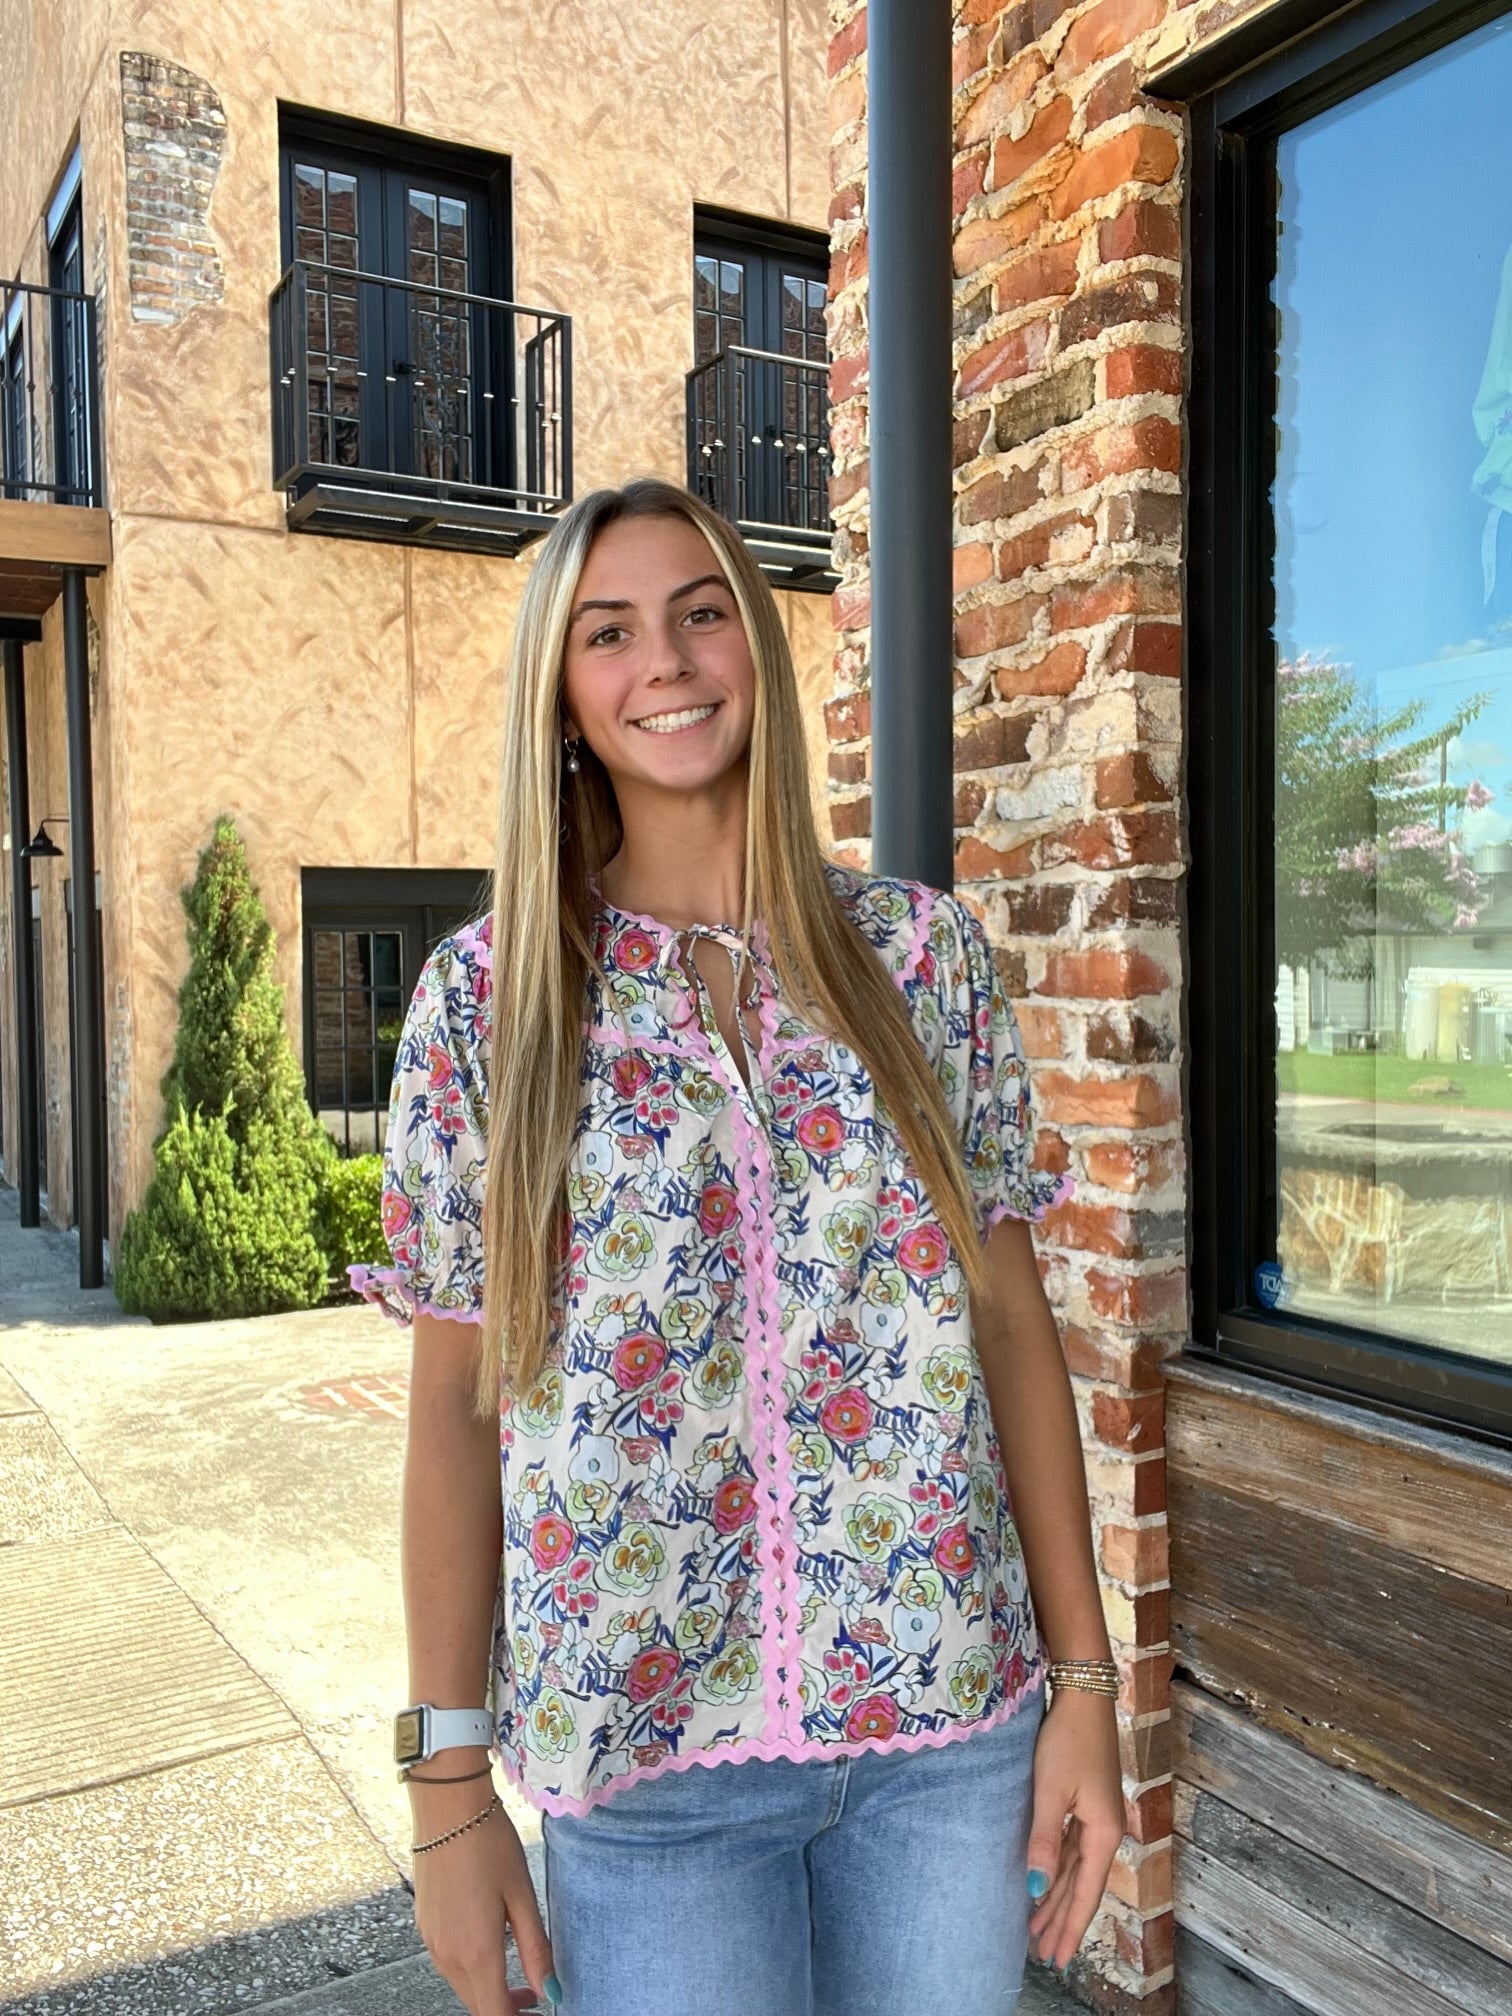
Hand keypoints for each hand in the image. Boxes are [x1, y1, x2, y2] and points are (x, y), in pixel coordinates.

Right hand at [410, 1774, 557, 2013]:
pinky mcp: (425, 1927)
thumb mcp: (522, 1895)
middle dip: (507, 2010)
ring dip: (490, 1991)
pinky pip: (450, 1964)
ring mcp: (432, 1943)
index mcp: (477, 1953)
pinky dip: (473, 1970)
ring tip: (520, 1977)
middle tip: (537, 1997)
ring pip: (463, 1987)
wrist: (447, 1807)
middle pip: (478, 2005)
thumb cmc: (491, 1845)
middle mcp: (448, 1956)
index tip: (541, 2013)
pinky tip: (491, 1946)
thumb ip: (536, 1949)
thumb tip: (552, 1993)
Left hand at [1024, 1689, 1125, 1972]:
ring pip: (1076, 1870)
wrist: (1085, 1698)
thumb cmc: (1068, 1741)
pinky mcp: (1089, 1804)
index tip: (1057, 1956)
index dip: (1070, 1925)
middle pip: (1082, 1886)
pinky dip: (1060, 1872)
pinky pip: (1073, 1851)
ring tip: (1040, 1929)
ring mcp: (1098, 1818)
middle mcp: (1106, 1831)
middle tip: (1046, 1956)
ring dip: (1059, 1898)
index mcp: (1103, 1833)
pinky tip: (1047, 1885)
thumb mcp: (1050, 1791)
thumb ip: (1044, 1840)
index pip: (1085, 1892)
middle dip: (1063, 1920)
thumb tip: (1037, 1886)